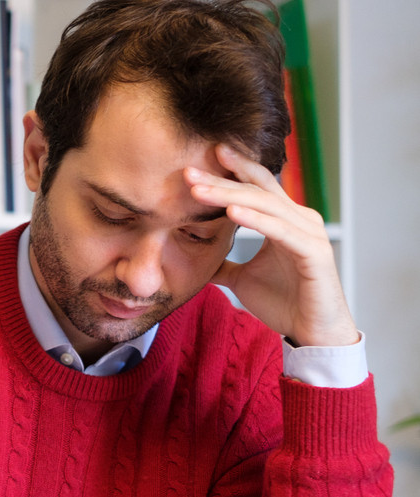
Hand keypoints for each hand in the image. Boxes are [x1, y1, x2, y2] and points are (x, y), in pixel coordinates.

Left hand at [185, 144, 357, 347]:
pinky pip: (280, 231)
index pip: (255, 187)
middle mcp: (300, 219)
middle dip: (221, 179)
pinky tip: (231, 211)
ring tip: (199, 190)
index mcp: (284, 220)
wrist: (311, 332)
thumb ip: (223, 265)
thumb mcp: (242, 279)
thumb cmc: (284, 303)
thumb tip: (199, 262)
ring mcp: (309, 233)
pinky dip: (255, 219)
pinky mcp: (314, 252)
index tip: (202, 157)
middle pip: (256, 190)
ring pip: (265, 205)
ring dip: (230, 195)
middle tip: (188, 170)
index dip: (231, 171)